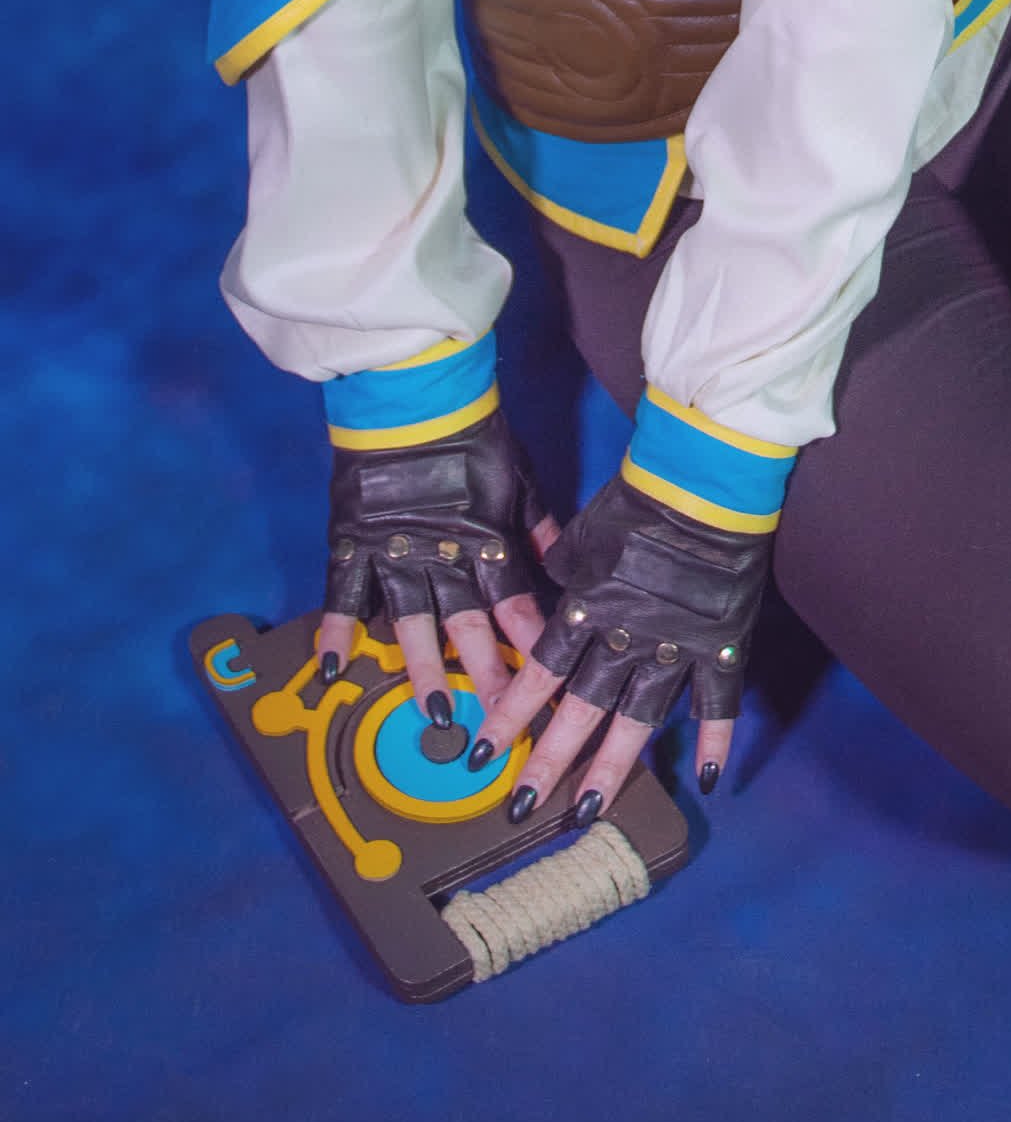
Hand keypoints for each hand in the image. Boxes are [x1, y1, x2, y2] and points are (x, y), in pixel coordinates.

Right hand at [315, 406, 560, 718]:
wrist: (415, 398)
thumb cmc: (474, 434)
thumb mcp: (521, 481)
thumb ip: (541, 529)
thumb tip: (566, 568)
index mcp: (487, 541)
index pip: (514, 605)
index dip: (529, 648)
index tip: (545, 685)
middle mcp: (444, 557)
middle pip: (468, 628)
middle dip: (485, 677)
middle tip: (496, 724)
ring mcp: (396, 552)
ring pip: (412, 625)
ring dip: (423, 670)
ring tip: (433, 713)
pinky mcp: (354, 541)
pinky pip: (343, 594)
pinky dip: (336, 631)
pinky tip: (333, 670)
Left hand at [466, 472, 768, 826]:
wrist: (705, 483)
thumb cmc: (637, 500)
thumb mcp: (583, 535)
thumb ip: (562, 571)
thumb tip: (550, 588)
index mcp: (587, 609)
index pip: (539, 674)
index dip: (509, 718)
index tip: (483, 755)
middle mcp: (625, 639)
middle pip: (581, 710)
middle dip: (549, 761)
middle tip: (523, 806)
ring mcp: (676, 648)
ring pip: (638, 720)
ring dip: (612, 768)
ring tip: (589, 811)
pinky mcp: (721, 645)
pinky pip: (718, 701)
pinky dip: (716, 738)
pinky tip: (708, 778)